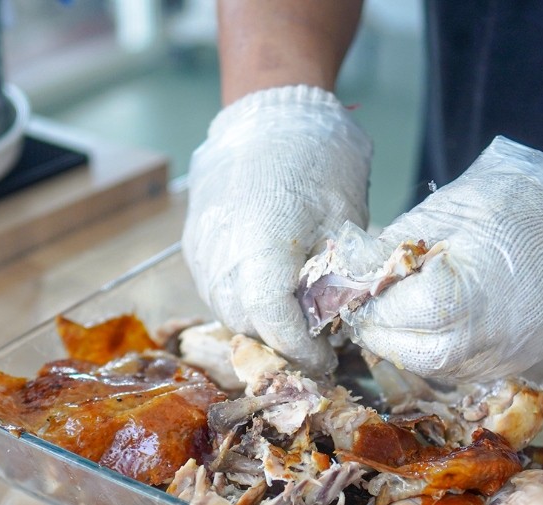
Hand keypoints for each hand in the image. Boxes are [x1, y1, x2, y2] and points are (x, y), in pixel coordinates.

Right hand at [182, 85, 371, 373]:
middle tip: (316, 346)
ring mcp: (203, 248)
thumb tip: (339, 321)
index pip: (275, 325)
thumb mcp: (345, 218)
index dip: (302, 351)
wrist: (270, 106)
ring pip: (226, 310)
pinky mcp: (196, 240)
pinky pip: (215, 286)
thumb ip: (338, 275)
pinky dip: (243, 300)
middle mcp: (222, 255)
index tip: (327, 360)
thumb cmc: (318, 157)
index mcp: (262, 250)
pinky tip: (270, 292)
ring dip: (260, 325)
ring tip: (295, 321)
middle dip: (281, 344)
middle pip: (247, 325)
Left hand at [343, 137, 542, 381]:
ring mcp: (504, 356)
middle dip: (382, 332)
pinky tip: (432, 325)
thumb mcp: (447, 211)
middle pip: (411, 353)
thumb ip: (393, 246)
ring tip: (399, 313)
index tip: (354, 290)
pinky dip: (438, 353)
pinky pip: (462, 371)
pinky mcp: (514, 363)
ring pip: (435, 370)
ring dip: (407, 346)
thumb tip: (348, 270)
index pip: (395, 315)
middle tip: (370, 306)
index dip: (369, 304)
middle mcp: (487, 336)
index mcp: (466, 293)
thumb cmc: (518, 205)